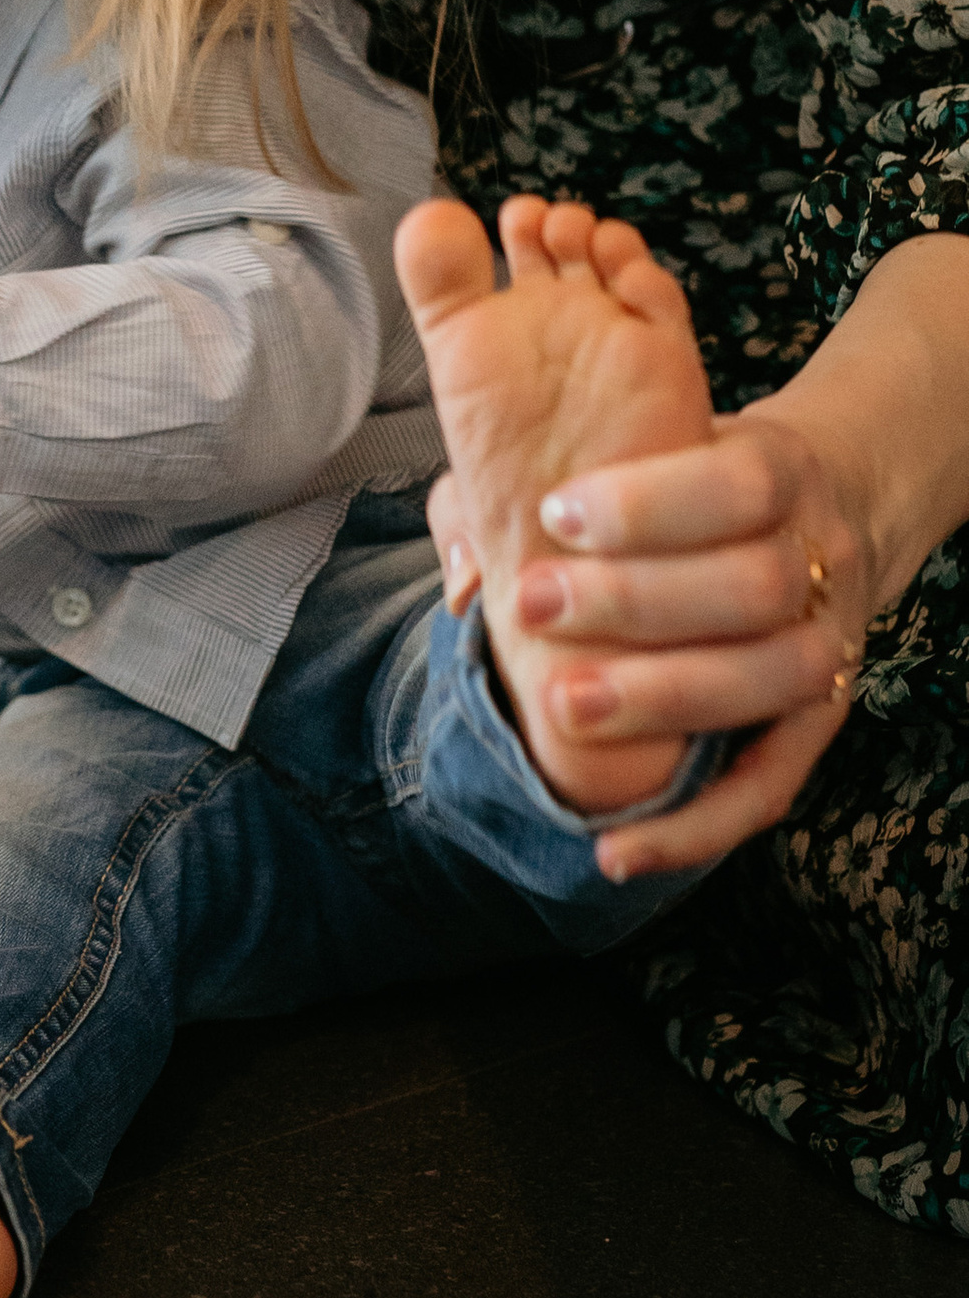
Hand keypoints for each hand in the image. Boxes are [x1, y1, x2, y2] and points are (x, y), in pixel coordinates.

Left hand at [498, 405, 870, 883]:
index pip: (741, 481)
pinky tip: (616, 849)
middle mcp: (821, 558)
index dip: (651, 504)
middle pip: (758, 584)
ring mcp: (830, 645)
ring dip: (667, 699)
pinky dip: (694, 828)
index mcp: (780, 469)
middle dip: (637, 601)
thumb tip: (466, 584)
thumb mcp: (633, 448)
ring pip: (775, 678)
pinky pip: (768, 790)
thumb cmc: (682, 477)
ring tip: (567, 710)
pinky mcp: (817, 728)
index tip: (554, 514)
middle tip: (534, 608)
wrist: (817, 512)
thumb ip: (532, 487)